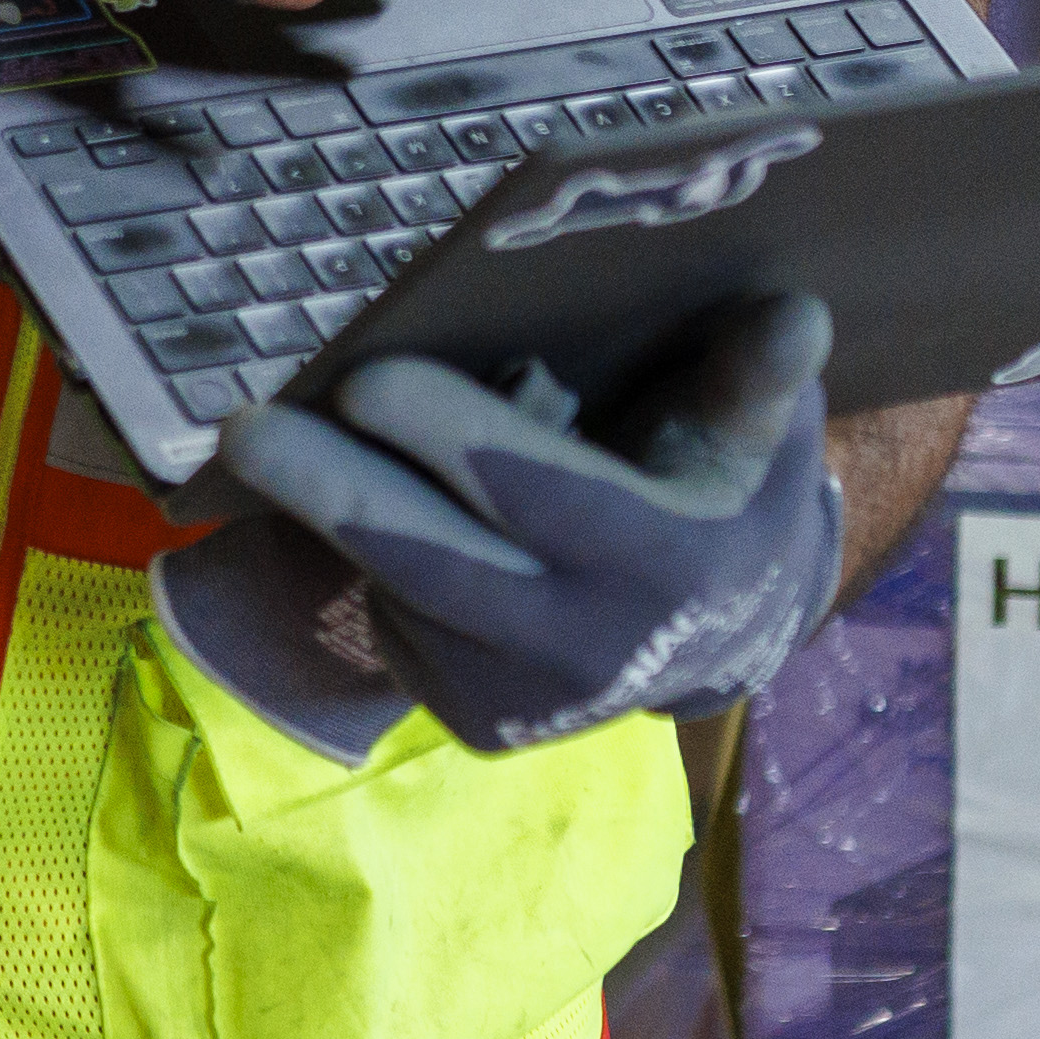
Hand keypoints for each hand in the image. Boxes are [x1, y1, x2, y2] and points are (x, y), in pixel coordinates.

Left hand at [147, 303, 844, 759]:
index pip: (541, 495)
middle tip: (246, 427)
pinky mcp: (475, 722)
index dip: (451, 440)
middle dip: (331, 489)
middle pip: (435, 561)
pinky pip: (394, 623)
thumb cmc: (729, 495)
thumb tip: (793, 316)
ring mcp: (525, 698)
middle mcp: (591, 646)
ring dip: (325, 513)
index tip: (365, 379)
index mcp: (668, 561)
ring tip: (269, 437)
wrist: (720, 638)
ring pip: (399, 592)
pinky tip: (349, 497)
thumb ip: (758, 382)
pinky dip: (359, 556)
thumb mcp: (763, 438)